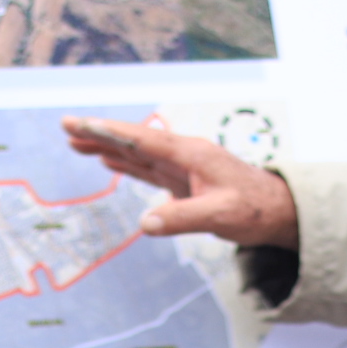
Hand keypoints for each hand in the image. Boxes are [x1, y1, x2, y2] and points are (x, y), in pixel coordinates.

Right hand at [59, 116, 298, 247]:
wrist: (279, 210)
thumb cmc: (255, 210)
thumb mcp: (221, 216)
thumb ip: (183, 218)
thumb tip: (146, 223)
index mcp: (192, 155)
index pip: (144, 141)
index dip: (112, 133)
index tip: (83, 124)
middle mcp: (184, 155)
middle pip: (134, 141)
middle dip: (100, 133)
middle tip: (66, 126)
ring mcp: (183, 167)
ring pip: (138, 153)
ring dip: (107, 147)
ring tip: (76, 142)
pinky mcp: (184, 181)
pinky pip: (148, 168)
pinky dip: (126, 163)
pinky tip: (109, 161)